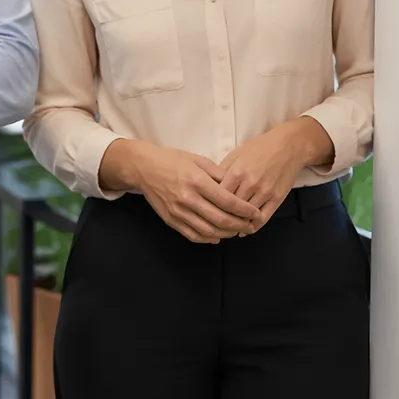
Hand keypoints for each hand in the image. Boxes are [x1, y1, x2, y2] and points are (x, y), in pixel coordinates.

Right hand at [98, 140, 261, 243]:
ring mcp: (178, 211)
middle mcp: (187, 198)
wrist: (143, 168)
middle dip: (239, 225)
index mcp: (197, 181)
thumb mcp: (198, 160)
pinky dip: (208, 238)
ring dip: (225, 234)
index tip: (255, 213)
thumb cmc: (172, 160)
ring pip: (208, 230)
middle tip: (250, 225)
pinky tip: (217, 236)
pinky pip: (193, 235)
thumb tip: (237, 187)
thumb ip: (218, 174)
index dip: (244, 210)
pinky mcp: (171, 220)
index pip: (227, 201)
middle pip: (219, 219)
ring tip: (236, 231)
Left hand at [218, 118, 334, 222]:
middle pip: (231, 209)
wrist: (288, 146)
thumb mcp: (236, 154)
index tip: (207, 211)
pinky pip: (263, 218)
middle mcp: (250, 184)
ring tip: (229, 228)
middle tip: (216, 223)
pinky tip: (246, 229)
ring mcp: (265, 192)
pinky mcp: (277, 198)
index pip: (218, 196)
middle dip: (222, 217)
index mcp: (237, 172)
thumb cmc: (259, 148)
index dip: (211, 205)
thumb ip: (221, 171)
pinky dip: (253, 226)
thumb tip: (209, 187)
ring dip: (237, 224)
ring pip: (246, 216)